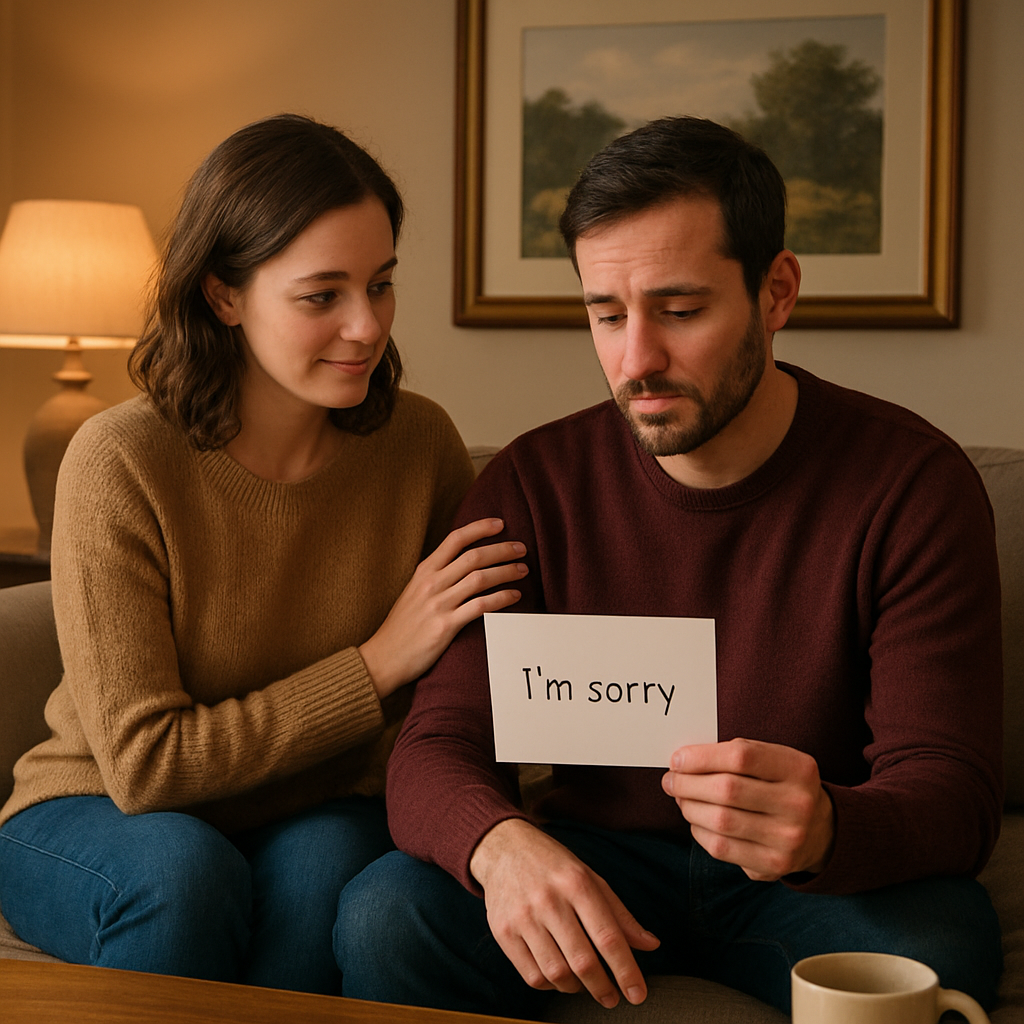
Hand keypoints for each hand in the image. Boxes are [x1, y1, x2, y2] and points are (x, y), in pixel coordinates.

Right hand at [358, 518, 525, 697]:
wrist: (383, 657)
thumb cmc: (401, 626)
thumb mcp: (413, 591)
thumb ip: (435, 576)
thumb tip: (461, 564)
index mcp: (424, 571)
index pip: (455, 539)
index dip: (480, 528)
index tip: (500, 524)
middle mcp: (431, 583)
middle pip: (473, 556)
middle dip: (502, 549)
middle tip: (521, 548)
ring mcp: (438, 604)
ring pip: (480, 579)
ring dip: (506, 571)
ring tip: (523, 570)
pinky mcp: (446, 625)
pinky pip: (480, 606)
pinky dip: (501, 599)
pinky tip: (515, 596)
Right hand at [469, 818, 659, 1007]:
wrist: (504, 847)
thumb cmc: (554, 865)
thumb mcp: (590, 878)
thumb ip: (620, 914)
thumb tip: (651, 944)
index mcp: (577, 883)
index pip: (608, 936)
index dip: (626, 970)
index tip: (637, 994)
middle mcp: (549, 900)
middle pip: (582, 961)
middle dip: (603, 988)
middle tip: (613, 998)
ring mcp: (523, 917)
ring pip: (556, 973)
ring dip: (577, 988)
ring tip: (585, 985)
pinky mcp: (502, 931)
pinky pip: (531, 974)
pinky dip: (550, 984)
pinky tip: (559, 977)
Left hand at [661, 738, 834, 880]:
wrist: (820, 830)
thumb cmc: (782, 785)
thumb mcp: (773, 760)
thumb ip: (736, 755)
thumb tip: (683, 761)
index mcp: (798, 768)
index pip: (741, 756)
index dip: (702, 757)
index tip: (677, 759)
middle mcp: (798, 804)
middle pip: (727, 790)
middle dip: (688, 783)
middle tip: (671, 780)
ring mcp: (788, 838)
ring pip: (720, 821)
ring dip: (690, 807)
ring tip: (681, 798)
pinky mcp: (774, 864)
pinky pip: (722, 848)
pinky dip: (700, 831)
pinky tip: (697, 820)